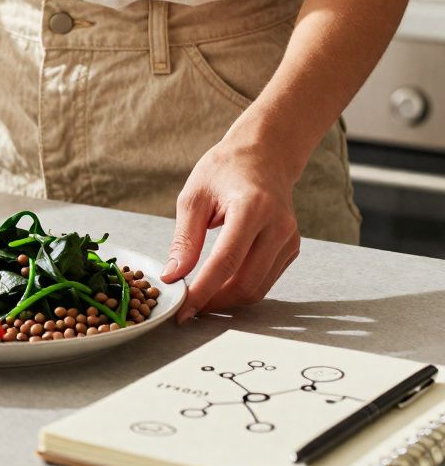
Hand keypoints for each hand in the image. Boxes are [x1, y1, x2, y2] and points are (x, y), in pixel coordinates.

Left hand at [161, 138, 302, 322]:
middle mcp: (278, 226)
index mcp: (252, 209)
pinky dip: (241, 289)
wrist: (264, 155)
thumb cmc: (224, 170)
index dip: (203, 291)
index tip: (183, 311)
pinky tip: (219, 286)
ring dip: (227, 301)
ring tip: (200, 300)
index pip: (226, 262)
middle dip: (215, 303)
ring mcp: (290, 239)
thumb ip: (185, 239)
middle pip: (246, 283)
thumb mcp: (194, 197)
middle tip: (188, 310)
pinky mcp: (292, 248)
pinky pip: (265, 280)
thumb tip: (173, 276)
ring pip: (258, 288)